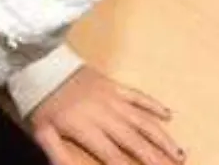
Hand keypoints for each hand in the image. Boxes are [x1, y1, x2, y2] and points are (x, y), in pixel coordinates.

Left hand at [30, 68, 182, 164]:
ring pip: (143, 121)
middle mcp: (104, 115)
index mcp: (86, 129)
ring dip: (163, 138)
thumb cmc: (39, 101)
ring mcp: (112, 98)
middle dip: (156, 158)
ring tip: (179, 154)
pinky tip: (168, 115)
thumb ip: (57, 153)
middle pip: (135, 142)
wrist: (40, 63)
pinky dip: (153, 105)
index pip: (114, 156)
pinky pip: (138, 95)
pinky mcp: (113, 85)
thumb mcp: (42, 131)